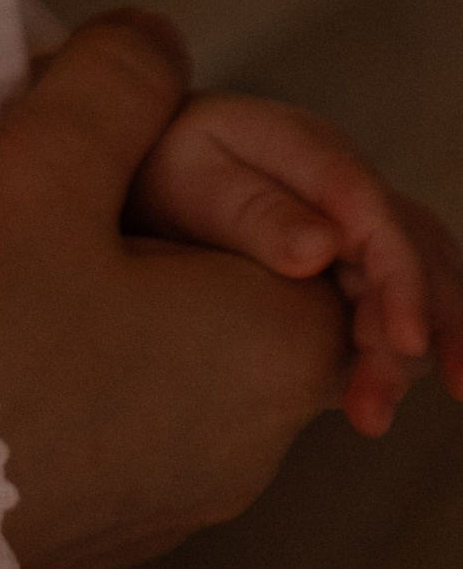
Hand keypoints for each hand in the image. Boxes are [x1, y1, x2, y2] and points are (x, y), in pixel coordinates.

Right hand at [0, 12, 349, 568]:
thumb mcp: (42, 162)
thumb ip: (118, 79)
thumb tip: (159, 45)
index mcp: (284, 346)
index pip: (356, 240)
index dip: (280, 167)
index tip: (178, 148)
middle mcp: (270, 436)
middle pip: (287, 292)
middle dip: (216, 218)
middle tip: (109, 182)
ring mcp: (200, 491)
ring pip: (220, 351)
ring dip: (164, 286)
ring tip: (53, 244)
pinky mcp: (132, 523)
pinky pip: (165, 412)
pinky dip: (129, 353)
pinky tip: (37, 326)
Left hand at [134, 94, 462, 437]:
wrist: (146, 168)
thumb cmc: (162, 165)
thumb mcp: (193, 179)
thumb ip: (253, 211)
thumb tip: (325, 247)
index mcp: (309, 151)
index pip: (376, 215)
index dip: (401, 279)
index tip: (404, 342)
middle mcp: (349, 190)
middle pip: (413, 258)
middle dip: (410, 335)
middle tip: (372, 408)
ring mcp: (359, 229)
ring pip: (422, 286)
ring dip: (408, 356)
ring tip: (368, 416)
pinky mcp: (357, 270)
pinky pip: (399, 308)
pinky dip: (398, 357)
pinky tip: (370, 403)